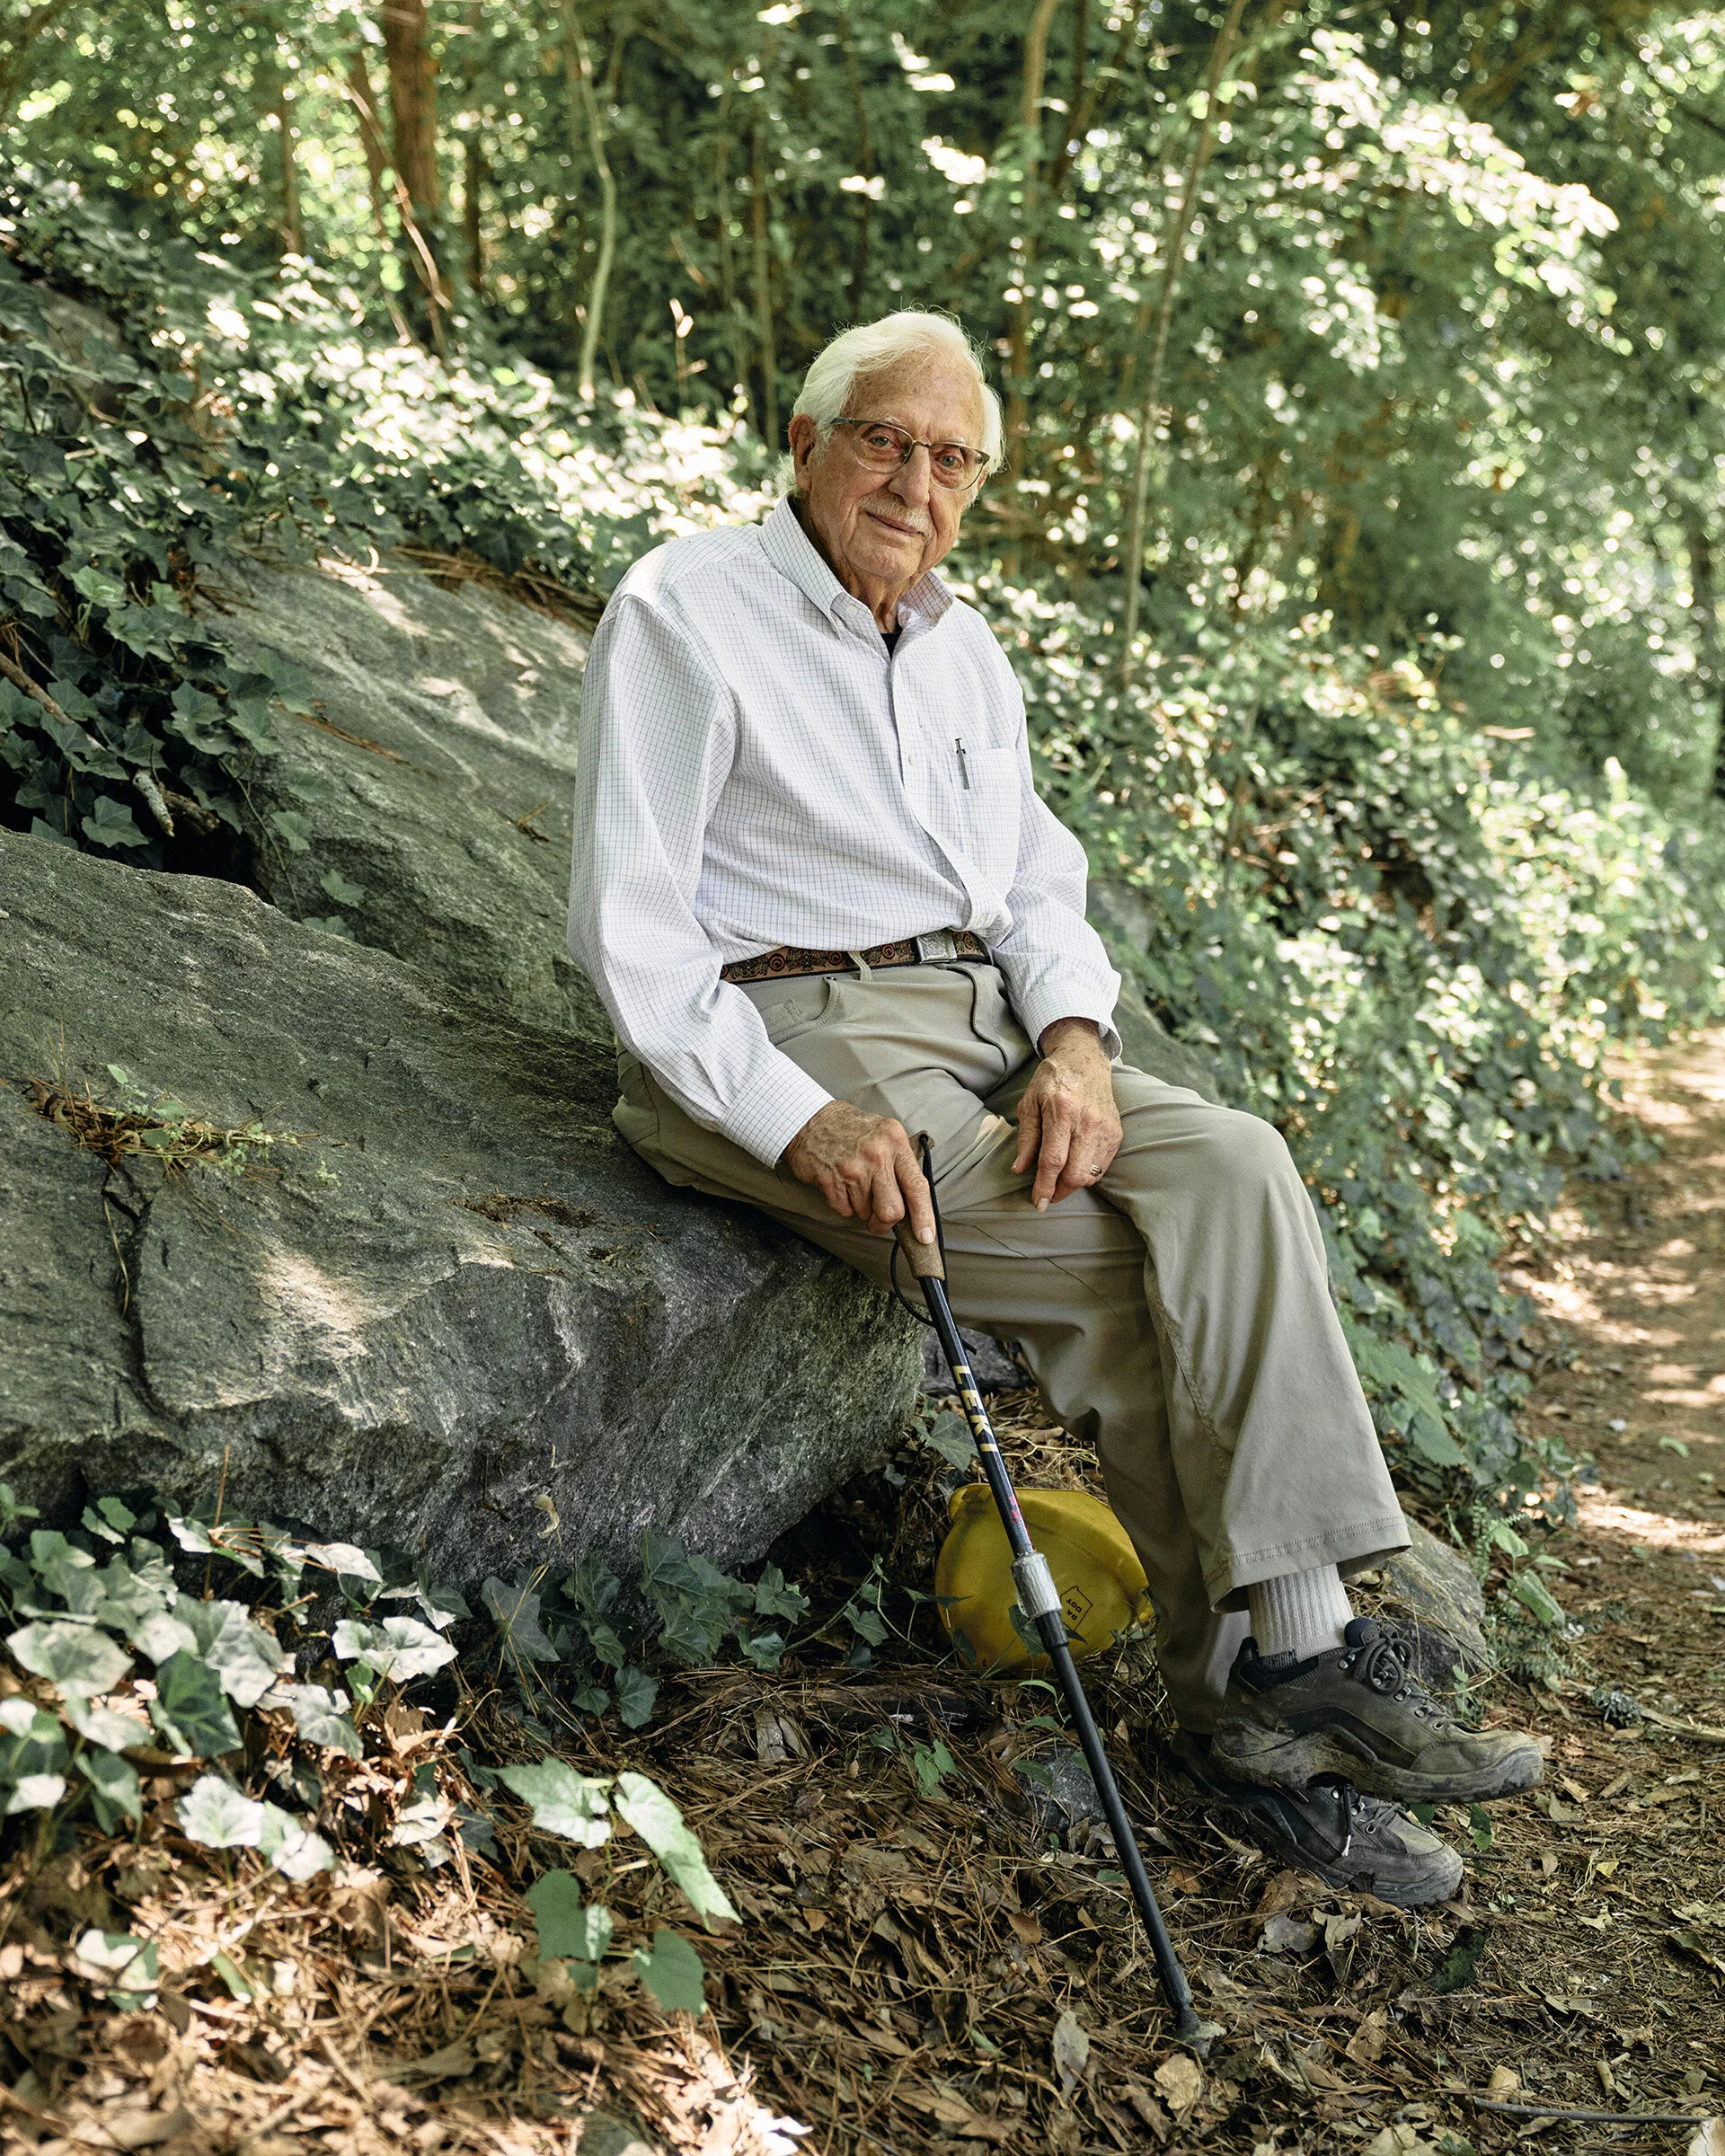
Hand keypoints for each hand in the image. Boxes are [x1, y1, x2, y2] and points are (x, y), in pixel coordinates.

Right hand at [784, 1100, 937, 1242]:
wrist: (811, 1120)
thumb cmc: (850, 1129)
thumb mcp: (884, 1134)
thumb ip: (900, 1164)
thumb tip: (914, 1205)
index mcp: (895, 1142)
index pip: (917, 1186)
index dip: (924, 1216)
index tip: (925, 1236)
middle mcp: (877, 1155)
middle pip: (892, 1210)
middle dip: (885, 1222)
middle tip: (879, 1220)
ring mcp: (853, 1168)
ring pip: (866, 1213)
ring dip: (861, 1208)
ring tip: (854, 1185)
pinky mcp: (831, 1180)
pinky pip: (845, 1210)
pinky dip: (843, 1204)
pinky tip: (840, 1184)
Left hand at [1013, 1018, 1122, 1209]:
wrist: (1084, 1060)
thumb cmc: (1052, 1081)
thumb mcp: (1029, 1103)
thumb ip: (1026, 1137)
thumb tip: (1019, 1169)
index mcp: (1062, 1111)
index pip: (1053, 1161)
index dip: (1044, 1186)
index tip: (1038, 1203)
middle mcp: (1087, 1121)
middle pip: (1075, 1174)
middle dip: (1059, 1191)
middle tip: (1047, 1194)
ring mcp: (1105, 1128)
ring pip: (1090, 1174)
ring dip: (1073, 1185)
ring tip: (1059, 1179)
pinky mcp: (1116, 1132)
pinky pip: (1102, 1166)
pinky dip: (1087, 1174)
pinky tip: (1075, 1167)